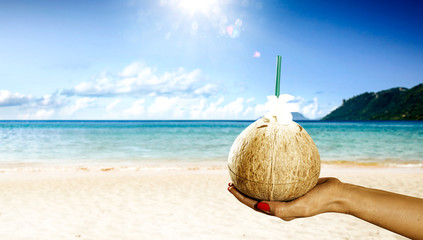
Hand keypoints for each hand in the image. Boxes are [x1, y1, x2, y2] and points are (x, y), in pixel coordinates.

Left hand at [228, 177, 345, 220]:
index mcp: (280, 210)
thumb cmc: (320, 201)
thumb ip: (280, 209)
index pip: (255, 204)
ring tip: (244, 172)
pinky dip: (269, 171)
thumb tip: (259, 205)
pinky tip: (267, 161)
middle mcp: (281, 203)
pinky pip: (278, 178)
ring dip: (253, 182)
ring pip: (266, 187)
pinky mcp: (293, 185)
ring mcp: (287, 194)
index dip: (240, 197)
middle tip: (231, 181)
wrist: (337, 193)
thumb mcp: (300, 207)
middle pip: (256, 197)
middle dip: (242, 190)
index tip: (230, 187)